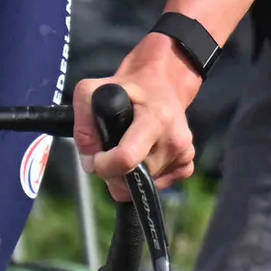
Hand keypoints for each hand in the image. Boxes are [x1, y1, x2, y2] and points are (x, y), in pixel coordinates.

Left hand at [78, 38, 202, 187]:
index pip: (127, 158)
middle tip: (109, 153)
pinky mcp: (188, 164)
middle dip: (113, 172)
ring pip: (144, 184)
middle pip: (134, 177)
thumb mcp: (94, 91)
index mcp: (155, 119)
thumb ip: (83, 123)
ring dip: (129, 175)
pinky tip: (143, 155)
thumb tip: (89, 162)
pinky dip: (145, 177)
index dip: (104, 166)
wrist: (162, 84)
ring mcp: (184, 153)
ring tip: (127, 148)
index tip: (96, 158)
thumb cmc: (126, 89)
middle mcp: (175, 139)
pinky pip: (158, 185)